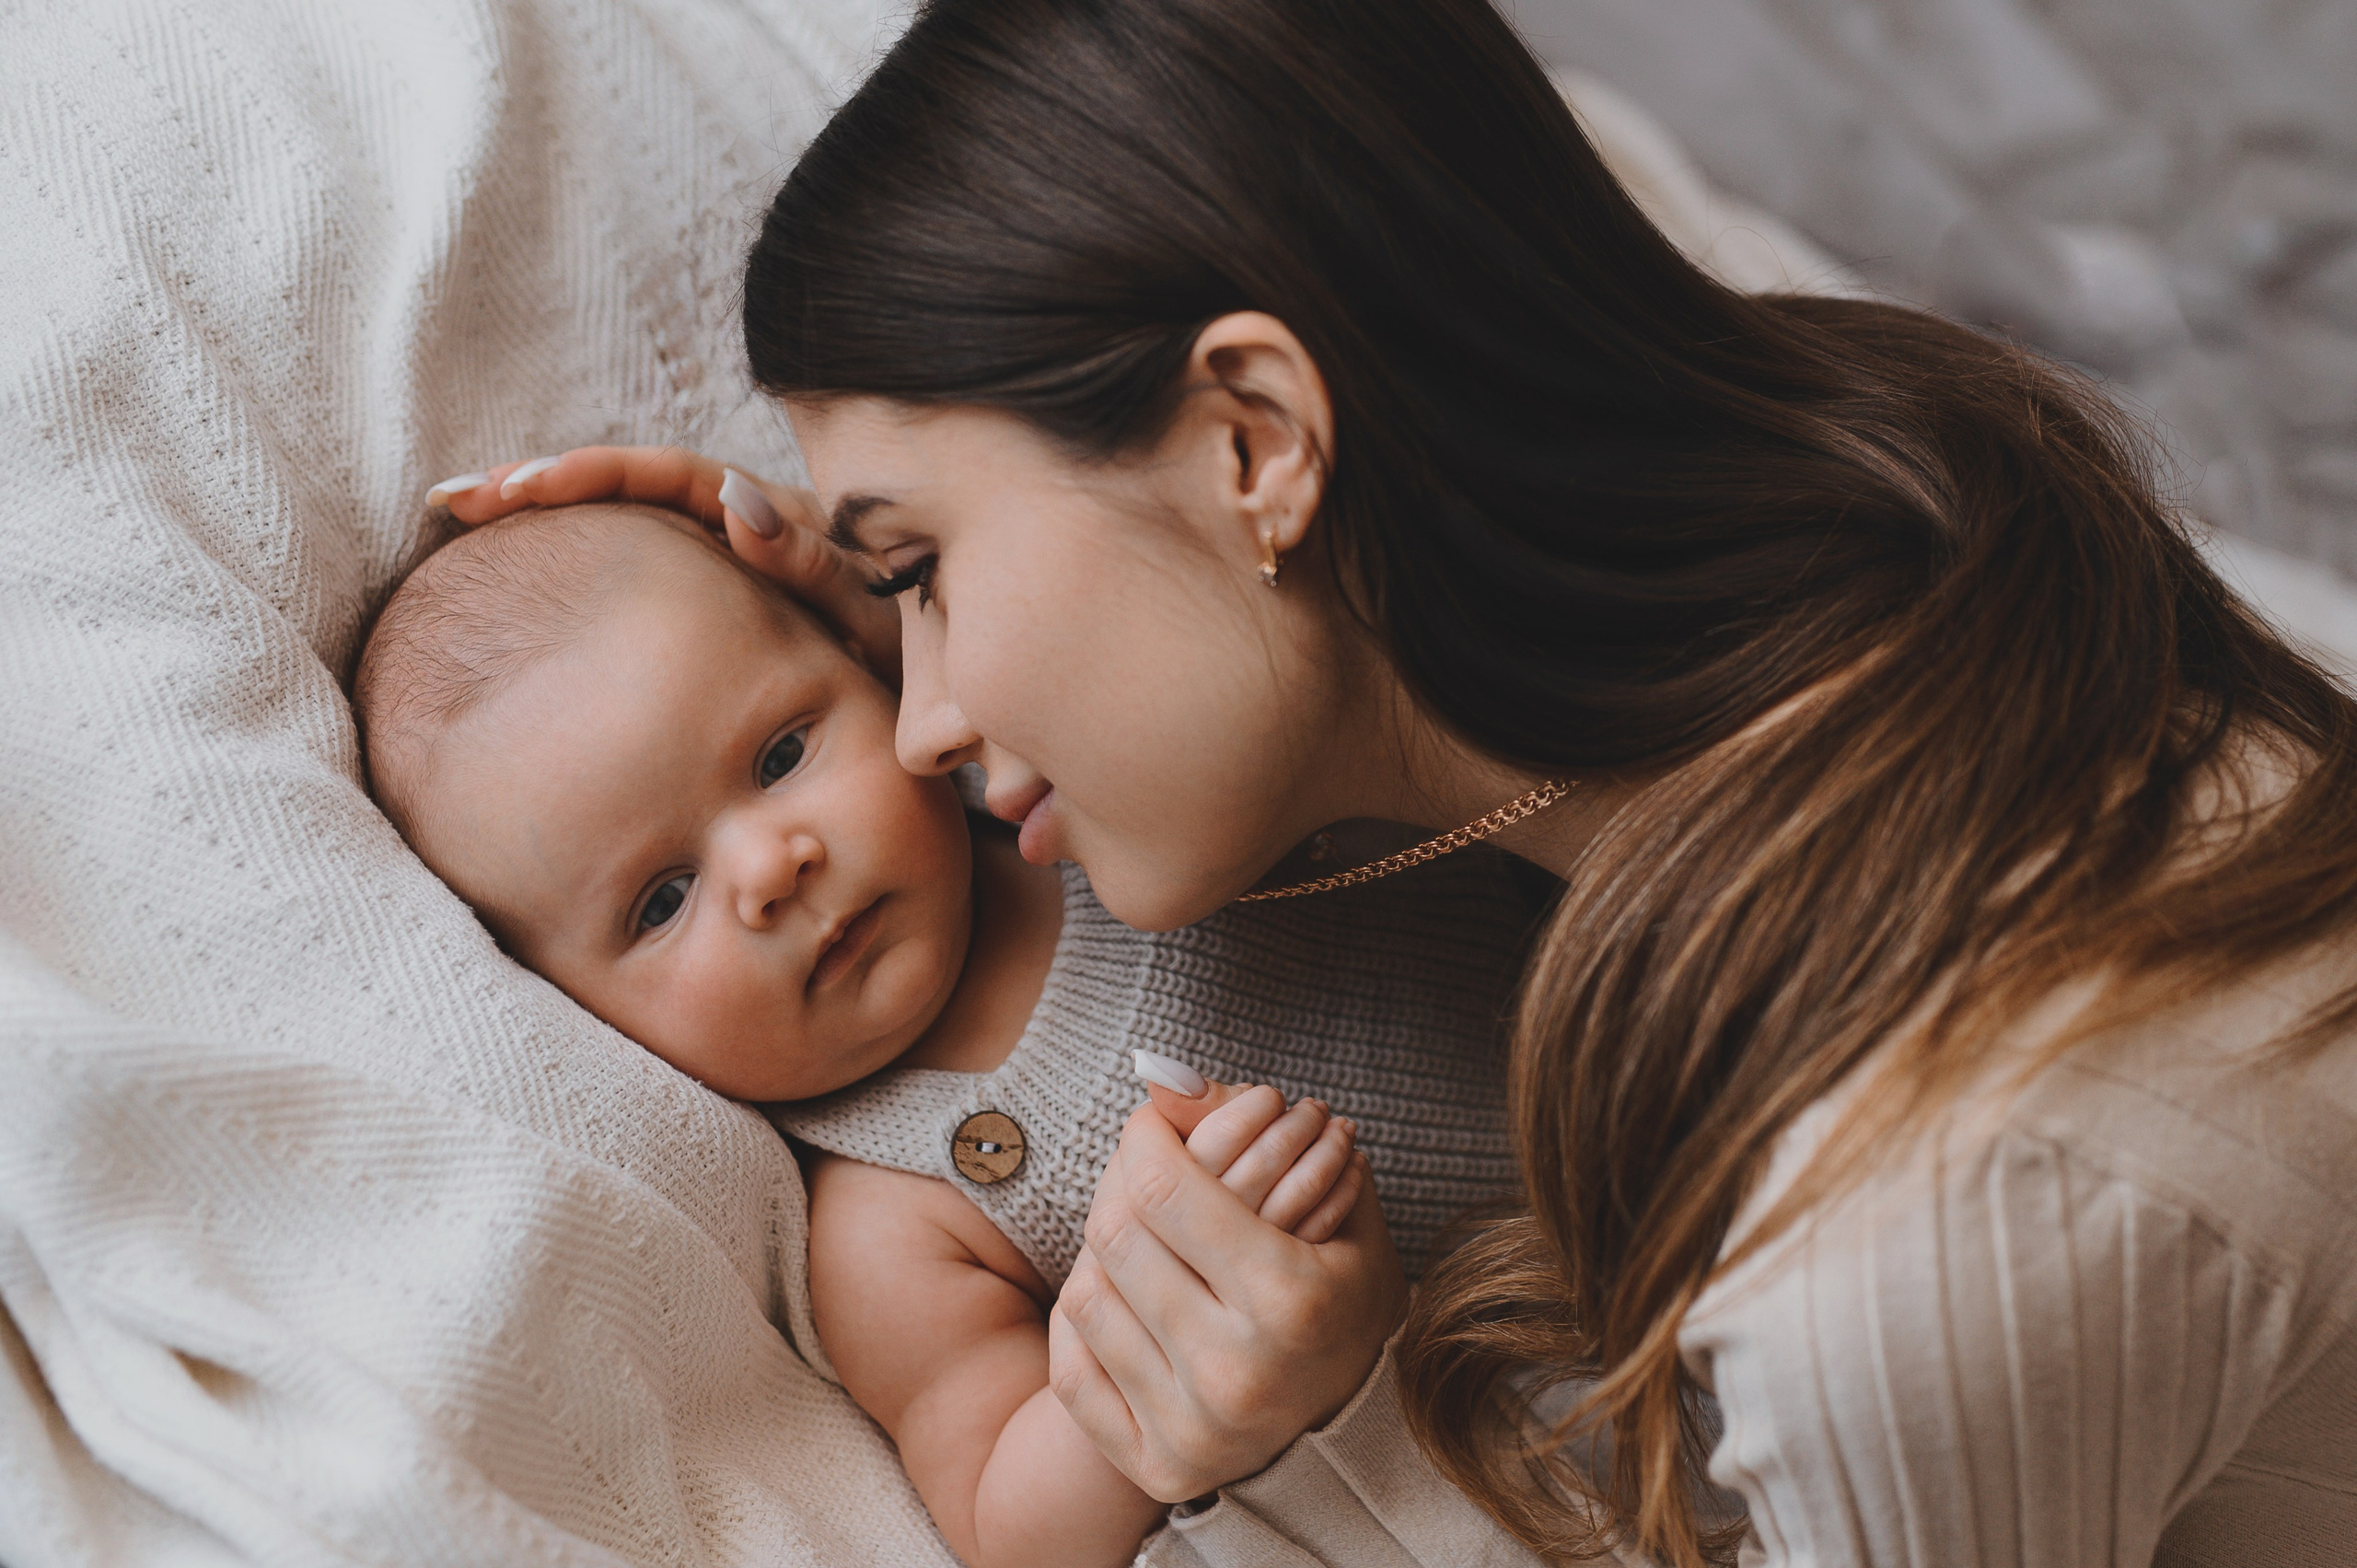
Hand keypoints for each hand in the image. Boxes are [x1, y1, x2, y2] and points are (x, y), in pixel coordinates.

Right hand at [423, 447, 901, 684]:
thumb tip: (733, 505)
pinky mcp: (729, 606)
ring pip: (633, 529)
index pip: (682, 480)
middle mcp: (757, 534)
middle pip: (638, 488)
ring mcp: (739, 569)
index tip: (526, 485)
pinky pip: (648, 572)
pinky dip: (585, 568)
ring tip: (468, 515)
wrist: (961, 716)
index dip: (602, 474)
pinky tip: (521, 577)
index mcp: (791, 527)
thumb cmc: (931, 670)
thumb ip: (817, 568)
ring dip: (553, 521)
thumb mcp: (880, 615)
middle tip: (466, 496)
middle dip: (551, 483)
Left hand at [1049, 1080, 1406, 1502]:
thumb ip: (1248, 1126)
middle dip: (1122, 1184)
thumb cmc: (1346, 1293)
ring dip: (1106, 1252)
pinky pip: (1073, 1367)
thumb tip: (1156, 1071)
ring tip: (1146, 1239)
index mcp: (1289, 1300)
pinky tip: (1125, 1300)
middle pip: (1116, 1237)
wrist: (1358, 1428)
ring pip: (1086, 1295)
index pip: (1165, 1189)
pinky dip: (1085, 1324)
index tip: (1155, 1124)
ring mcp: (1192, 1427)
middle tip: (1146, 1173)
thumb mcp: (1336, 1201)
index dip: (1146, 1137)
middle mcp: (1235, 1371)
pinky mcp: (1157, 1465)